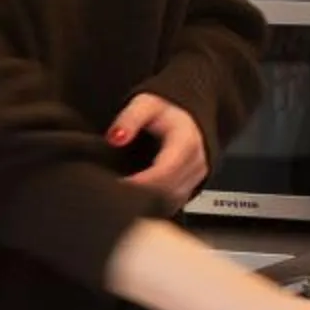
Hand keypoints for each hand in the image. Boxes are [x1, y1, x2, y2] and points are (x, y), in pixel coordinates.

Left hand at [111, 92, 206, 211]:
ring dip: (148, 202)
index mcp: (186, 142)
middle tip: (113, 194)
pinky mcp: (192, 185)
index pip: (164, 171)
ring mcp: (196, 176)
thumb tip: (115, 138)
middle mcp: (196, 162)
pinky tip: (136, 200)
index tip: (118, 185)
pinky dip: (155, 204)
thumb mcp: (144, 105)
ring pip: (172, 200)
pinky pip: (174, 202)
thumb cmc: (164, 110)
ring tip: (121, 197)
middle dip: (141, 195)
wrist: (186, 115)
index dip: (140, 183)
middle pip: (168, 190)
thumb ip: (128, 120)